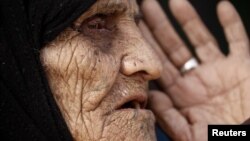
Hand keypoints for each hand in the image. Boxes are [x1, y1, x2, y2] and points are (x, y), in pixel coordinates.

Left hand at [140, 0, 249, 139]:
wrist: (248, 140)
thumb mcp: (190, 134)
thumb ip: (169, 117)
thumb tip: (151, 96)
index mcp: (183, 94)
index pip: (160, 64)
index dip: (148, 44)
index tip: (136, 26)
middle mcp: (198, 79)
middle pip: (174, 47)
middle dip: (160, 26)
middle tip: (146, 5)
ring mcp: (220, 71)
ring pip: (201, 39)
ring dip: (189, 20)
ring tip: (175, 2)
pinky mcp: (243, 66)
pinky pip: (238, 40)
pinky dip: (232, 24)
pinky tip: (223, 7)